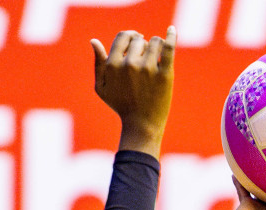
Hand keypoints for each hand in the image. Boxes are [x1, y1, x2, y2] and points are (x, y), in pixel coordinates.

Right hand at [91, 28, 175, 157]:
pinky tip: (172, 29)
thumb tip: (94, 41)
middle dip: (142, 46)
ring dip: (156, 46)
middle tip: (145, 61)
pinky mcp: (165, 74)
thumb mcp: (102, 87)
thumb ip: (98, 63)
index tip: (136, 43)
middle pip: (139, 39)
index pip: (123, 36)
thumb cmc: (121, 105)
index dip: (130, 37)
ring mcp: (148, 69)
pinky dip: (171, 36)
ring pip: (155, 41)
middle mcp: (129, 64)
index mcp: (113, 64)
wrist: (141, 125)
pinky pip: (169, 48)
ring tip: (156, 58)